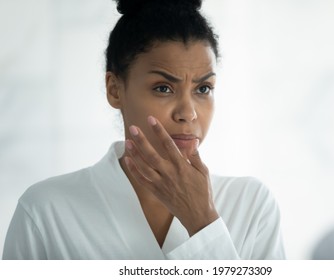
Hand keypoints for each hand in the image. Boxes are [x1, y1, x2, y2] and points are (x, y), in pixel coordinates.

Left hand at [124, 116, 218, 235]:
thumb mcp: (203, 172)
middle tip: (132, 128)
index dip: (159, 131)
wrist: (198, 215)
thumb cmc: (203, 192)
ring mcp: (161, 183)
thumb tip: (192, 142)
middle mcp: (169, 173)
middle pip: (151, 154)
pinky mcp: (157, 192)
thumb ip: (195, 156)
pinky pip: (142, 180)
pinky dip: (134, 170)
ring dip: (134, 153)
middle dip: (141, 140)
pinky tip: (128, 160)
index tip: (151, 120)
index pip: (168, 144)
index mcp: (182, 166)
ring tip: (127, 142)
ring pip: (144, 166)